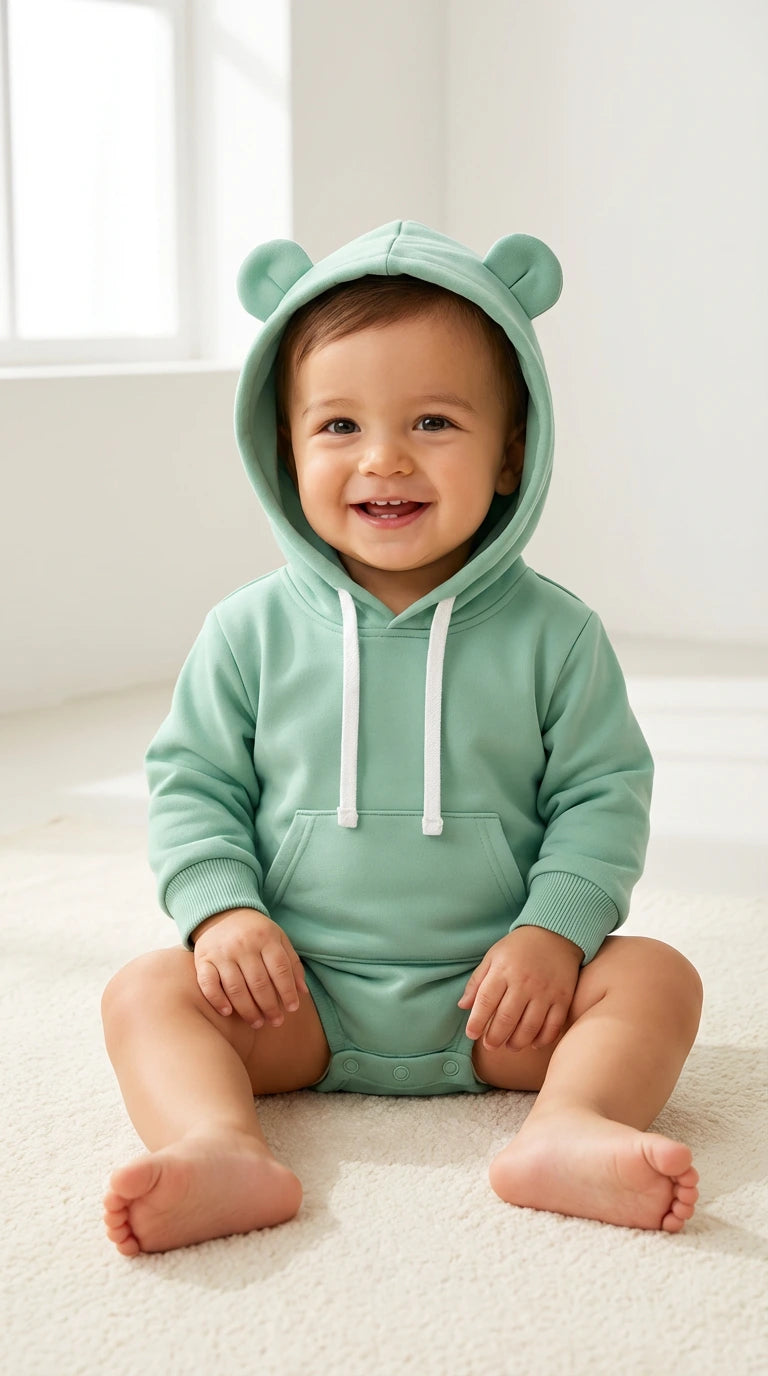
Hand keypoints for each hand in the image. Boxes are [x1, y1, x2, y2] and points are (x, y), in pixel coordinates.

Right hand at [192, 907, 308, 1028]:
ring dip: (248, 1010)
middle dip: (269, 1006)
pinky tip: (228, 1012)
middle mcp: (243, 945)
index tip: (292, 1009)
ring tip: (257, 1023)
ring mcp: (222, 953)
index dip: (287, 991)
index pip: (280, 969)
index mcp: (265, 938)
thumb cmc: (255, 932)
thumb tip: (303, 993)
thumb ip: (292, 963)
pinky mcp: (203, 960)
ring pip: (236, 988)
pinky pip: (208, 984)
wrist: (221, 913)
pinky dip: (217, 1000)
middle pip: (259, 982)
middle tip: (276, 1021)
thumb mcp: (278, 938)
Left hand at [458, 925, 582, 1051]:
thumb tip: (463, 1006)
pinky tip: (533, 1043)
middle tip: (490, 1045)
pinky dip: (543, 1039)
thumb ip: (477, 982)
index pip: (486, 1002)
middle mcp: (524, 982)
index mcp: (503, 970)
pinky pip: (553, 1025)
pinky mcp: (563, 997)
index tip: (471, 1034)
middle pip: (507, 1018)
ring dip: (517, 1042)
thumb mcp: (493, 956)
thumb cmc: (519, 947)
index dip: (476, 1022)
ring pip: (529, 1026)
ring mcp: (545, 991)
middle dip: (495, 1037)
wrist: (555, 933)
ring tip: (509, 1046)